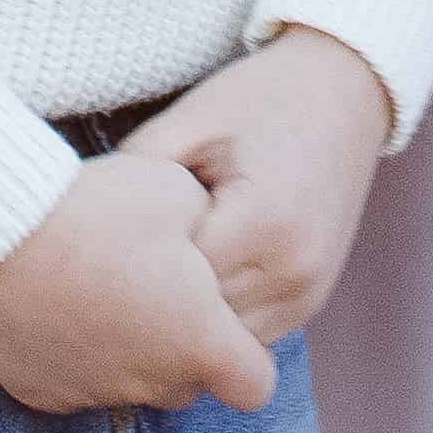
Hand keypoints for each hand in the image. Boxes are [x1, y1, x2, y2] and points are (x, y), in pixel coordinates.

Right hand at [0, 149, 277, 417]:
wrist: (0, 234)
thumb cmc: (102, 209)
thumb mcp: (180, 192)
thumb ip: (211, 232)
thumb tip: (210, 241)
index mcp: (198, 342)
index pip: (254, 384)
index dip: (249, 354)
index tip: (225, 317)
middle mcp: (151, 383)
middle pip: (189, 383)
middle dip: (185, 346)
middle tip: (161, 287)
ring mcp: (92, 394)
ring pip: (132, 383)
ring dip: (131, 350)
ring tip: (105, 285)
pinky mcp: (41, 392)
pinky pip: (76, 381)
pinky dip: (77, 353)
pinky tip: (61, 303)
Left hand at [120, 26, 391, 342]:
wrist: (344, 89)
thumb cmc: (259, 97)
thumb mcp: (191, 120)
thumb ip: (138, 175)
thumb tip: (88, 228)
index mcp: (263, 221)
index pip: (174, 284)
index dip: (132, 270)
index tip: (105, 251)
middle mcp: (294, 268)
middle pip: (198, 324)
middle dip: (155, 304)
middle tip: (113, 275)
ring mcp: (309, 291)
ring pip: (224, 342)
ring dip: (187, 322)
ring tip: (149, 284)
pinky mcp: (313, 300)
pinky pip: (251, 336)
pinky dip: (218, 320)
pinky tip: (188, 287)